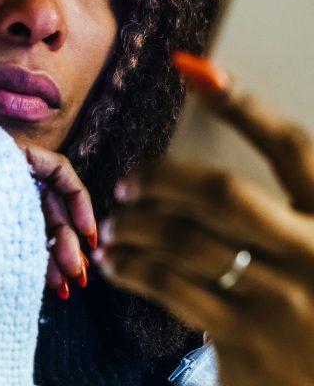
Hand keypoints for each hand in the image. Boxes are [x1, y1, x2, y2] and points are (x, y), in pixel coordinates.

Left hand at [17, 141, 96, 299]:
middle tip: (77, 274)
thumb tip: (64, 214)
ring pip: (42, 230)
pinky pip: (25, 240)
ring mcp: (8, 200)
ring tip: (66, 287)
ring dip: (57, 259)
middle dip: (68, 244)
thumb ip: (32, 181)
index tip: (89, 234)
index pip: (63, 174)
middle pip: (54, 210)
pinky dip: (38, 260)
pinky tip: (52, 281)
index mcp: (22, 156)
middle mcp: (19, 177)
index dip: (80, 205)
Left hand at [93, 52, 313, 385]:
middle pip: (222, 193)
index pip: (289, 146)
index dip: (241, 105)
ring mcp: (280, 298)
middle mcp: (313, 251)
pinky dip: (134, 269)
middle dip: (163, 179)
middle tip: (125, 181)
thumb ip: (280, 213)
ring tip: (114, 226)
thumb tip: (201, 171)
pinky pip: (173, 288)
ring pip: (185, 240)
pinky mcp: (245, 338)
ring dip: (136, 226)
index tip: (191, 68)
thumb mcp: (312, 250)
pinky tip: (117, 263)